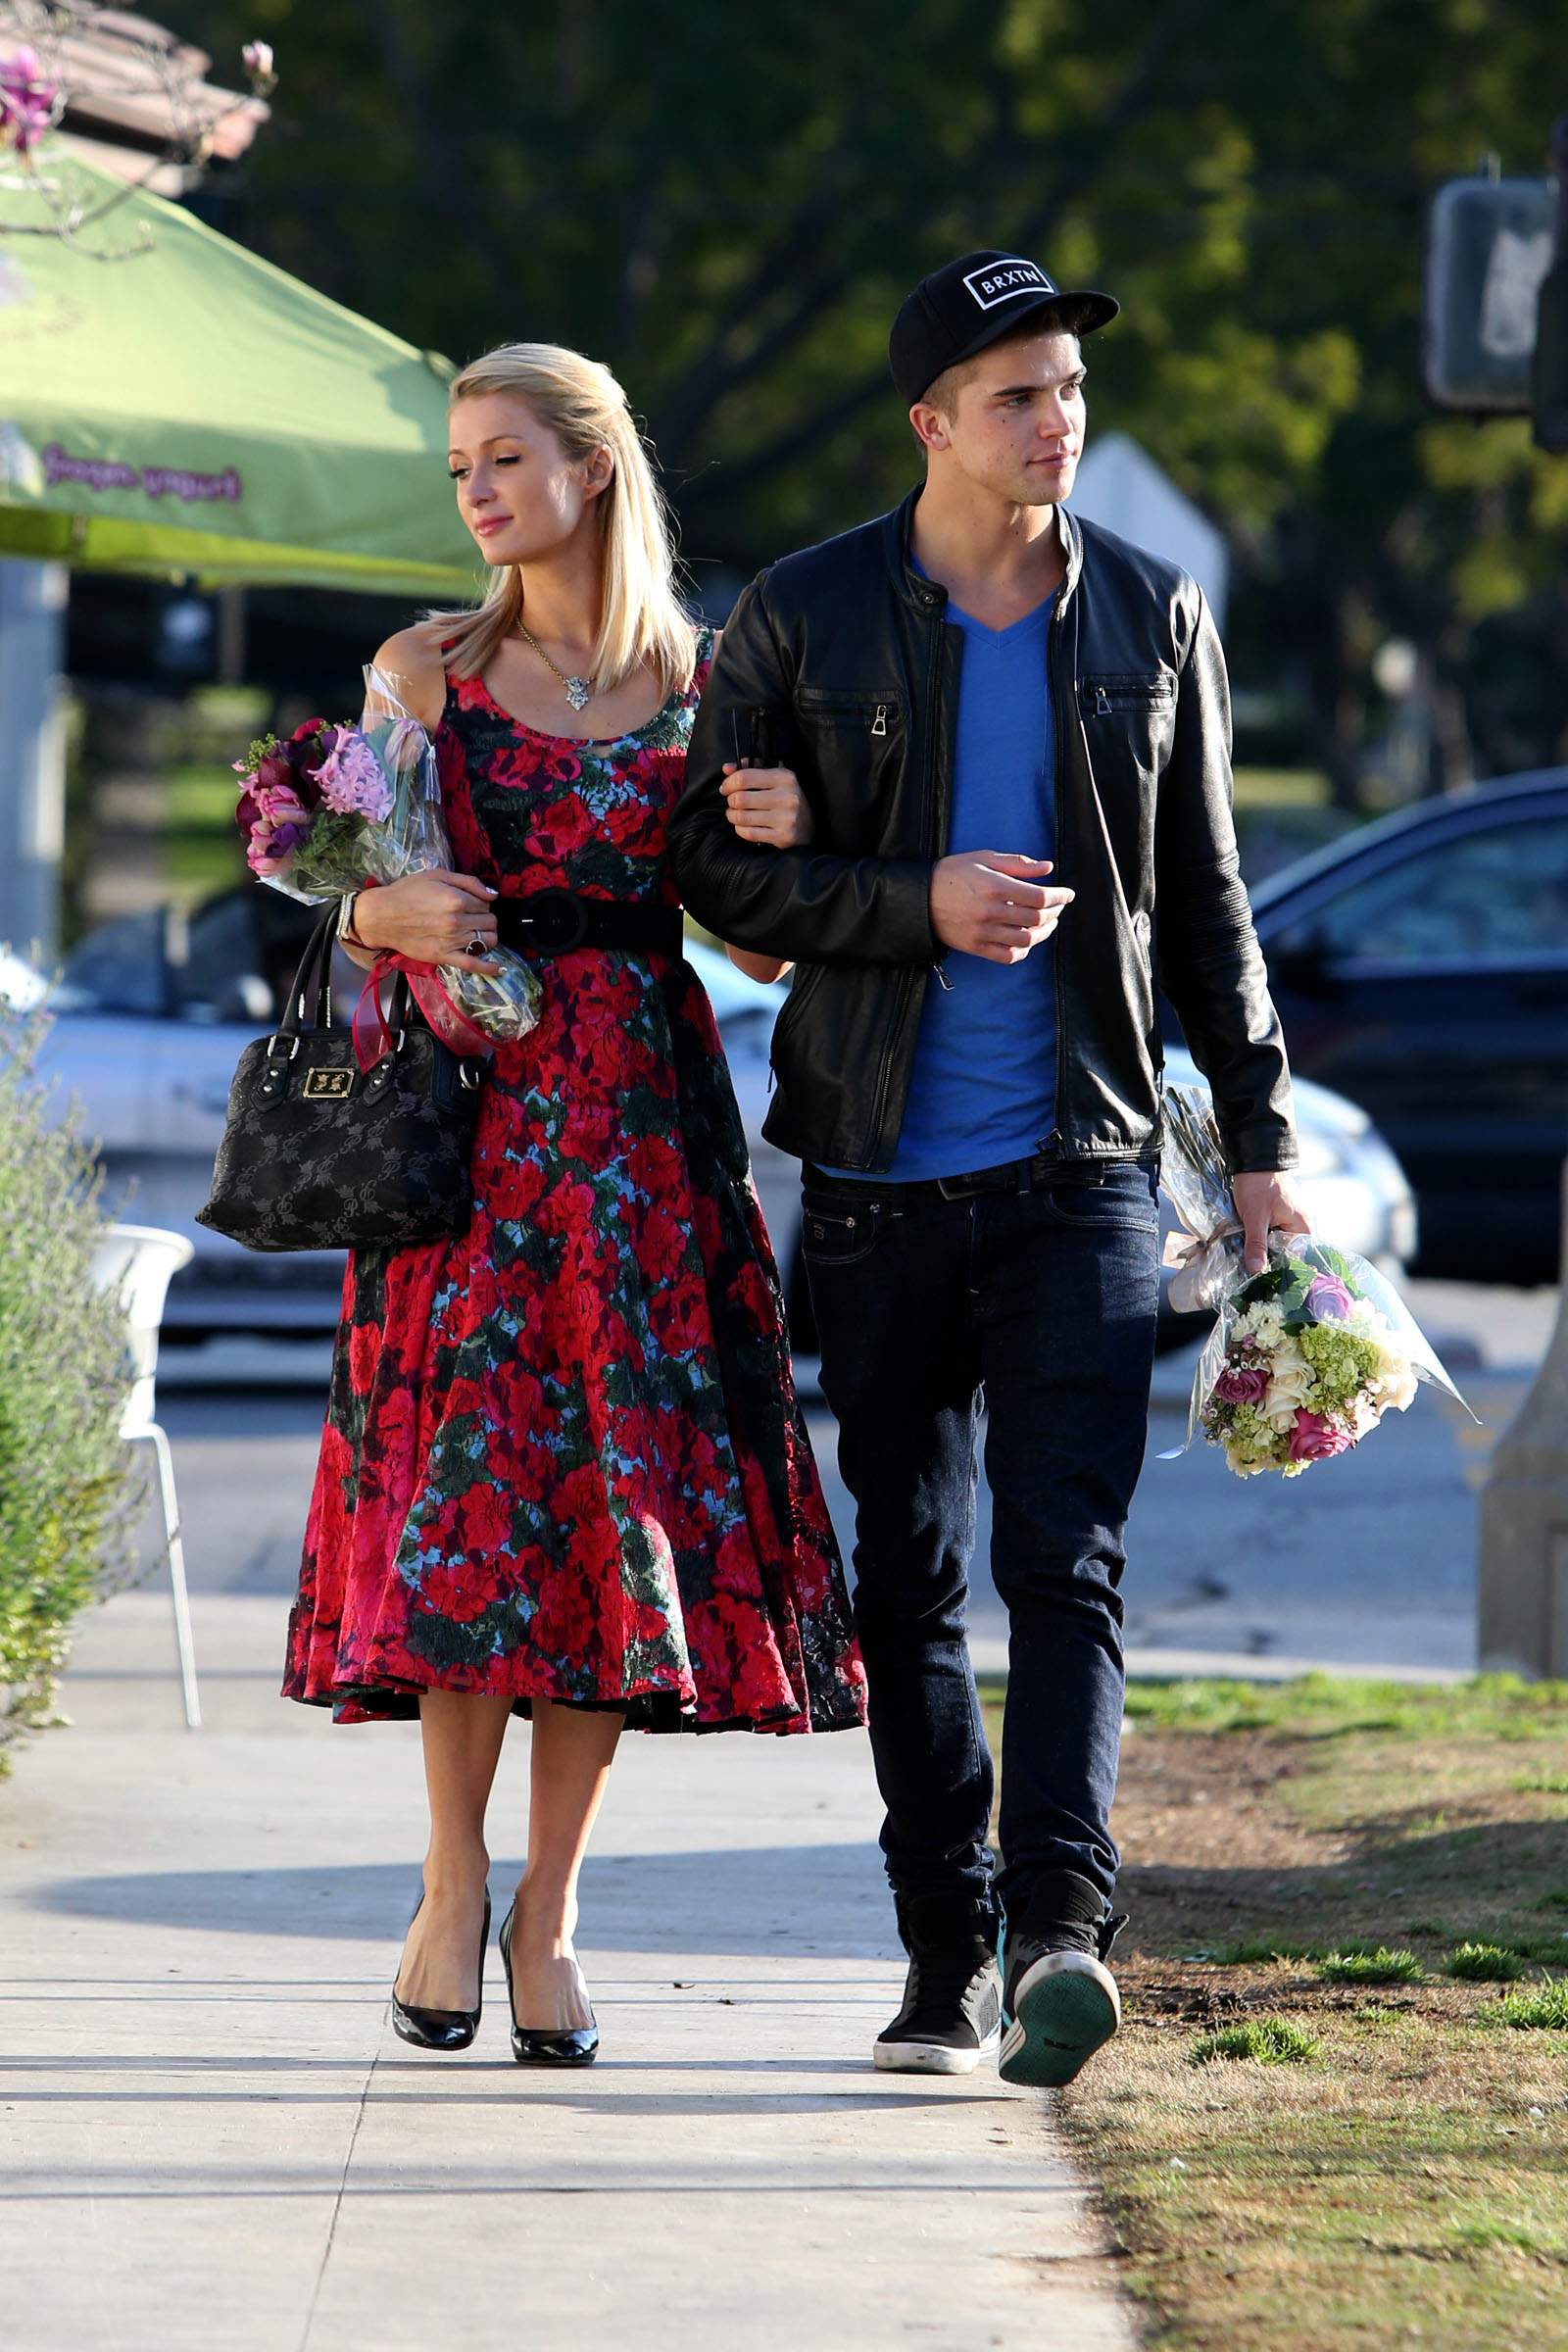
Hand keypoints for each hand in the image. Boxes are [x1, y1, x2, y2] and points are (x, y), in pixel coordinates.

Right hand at [354, 871, 500, 973]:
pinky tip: (499, 968)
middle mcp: (457, 921)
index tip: (470, 904)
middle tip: (472, 917)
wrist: (381, 916)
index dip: (481, 903)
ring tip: (476, 933)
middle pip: (490, 922)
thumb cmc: (406, 892)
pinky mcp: (444, 956)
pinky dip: (488, 967)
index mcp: (456, 899)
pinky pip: (473, 964)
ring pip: (487, 941)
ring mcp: (452, 941)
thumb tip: (492, 894)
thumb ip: (468, 882)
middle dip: (485, 919)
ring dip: (487, 937)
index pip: (486, 904)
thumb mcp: (437, 876)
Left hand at [720, 763, 813, 846]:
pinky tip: (744, 826)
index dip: (728, 783)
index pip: (744, 777)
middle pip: (740, 798)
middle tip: (732, 803)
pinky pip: (749, 833)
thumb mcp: (774, 779)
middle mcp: (787, 796)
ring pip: (742, 817)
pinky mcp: (783, 836)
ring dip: (733, 816)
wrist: (809, 827)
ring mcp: (786, 818)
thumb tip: (727, 768)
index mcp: (784, 777)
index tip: (725, 788)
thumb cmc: (786, 799)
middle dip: (730, 802)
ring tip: (735, 814)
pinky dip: (740, 830)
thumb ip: (751, 769)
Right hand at [929, 852, 1073, 964]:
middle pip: (1036, 918)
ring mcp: (983, 932)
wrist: (919, 898)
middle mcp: (991, 911)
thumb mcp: (984, 858)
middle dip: (1054, 912)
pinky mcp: (976, 947)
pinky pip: (1008, 956)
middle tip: (1058, 907)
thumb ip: (1018, 863)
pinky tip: (1028, 941)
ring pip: (1026, 940)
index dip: (1059, 896)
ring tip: (1048, 923)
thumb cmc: (953, 873)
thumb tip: (1047, 868)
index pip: (1040, 897)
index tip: (1067, 894)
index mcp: (995, 886)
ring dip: (1044, 932)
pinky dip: (1024, 951)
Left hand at [1230, 1170, 1311, 1276]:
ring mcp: (1294, 1219)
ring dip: (1270, 1252)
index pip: (1303, 1259)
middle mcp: (1304, 1225)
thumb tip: (1257, 1270)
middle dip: (1277, 1263)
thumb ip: (1257, 1245)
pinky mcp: (1283, 1215)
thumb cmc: (1258, 1185)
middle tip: (1261, 1278)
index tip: (1274, 1284)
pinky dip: (1268, 1241)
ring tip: (1256, 1266)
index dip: (1288, 1272)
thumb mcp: (1255, 1218)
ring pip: (1283, 1244)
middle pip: (1292, 1253)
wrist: (1255, 1160)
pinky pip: (1278, 1235)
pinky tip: (1256, 1248)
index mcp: (1304, 1227)